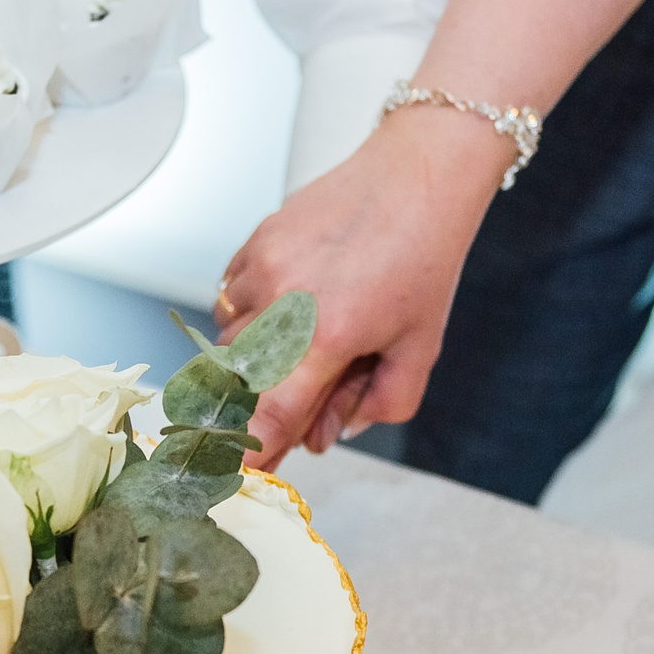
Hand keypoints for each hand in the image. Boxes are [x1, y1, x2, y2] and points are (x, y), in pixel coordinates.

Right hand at [214, 105, 507, 467]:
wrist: (418, 175)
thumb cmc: (423, 255)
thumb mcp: (419, 346)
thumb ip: (380, 403)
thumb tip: (331, 431)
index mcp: (329, 334)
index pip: (268, 415)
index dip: (246, 452)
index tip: (232, 477)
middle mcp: (285, 300)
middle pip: (240, 383)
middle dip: (262, 403)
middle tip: (307, 396)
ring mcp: (262, 267)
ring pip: (229, 341)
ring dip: (256, 359)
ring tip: (310, 337)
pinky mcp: (253, 243)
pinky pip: (230, 300)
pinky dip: (251, 317)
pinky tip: (292, 304)